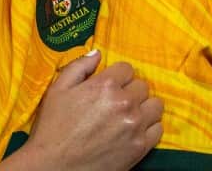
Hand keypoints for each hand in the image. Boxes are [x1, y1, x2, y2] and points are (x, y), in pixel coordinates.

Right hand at [13, 50, 162, 170]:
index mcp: (106, 85)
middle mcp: (125, 102)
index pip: (127, 69)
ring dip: (143, 108)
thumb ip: (79, 67)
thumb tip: (97, 53)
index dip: (117, 77)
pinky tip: (134, 131)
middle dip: (130, 92)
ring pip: (155, 105)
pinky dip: (149, 128)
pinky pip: (158, 129)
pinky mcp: (140, 146)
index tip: (110, 87)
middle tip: (116, 104)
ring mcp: (135, 125)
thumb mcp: (57, 90)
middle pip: (142, 86)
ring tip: (128, 116)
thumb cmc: (53, 129)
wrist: (53, 167)